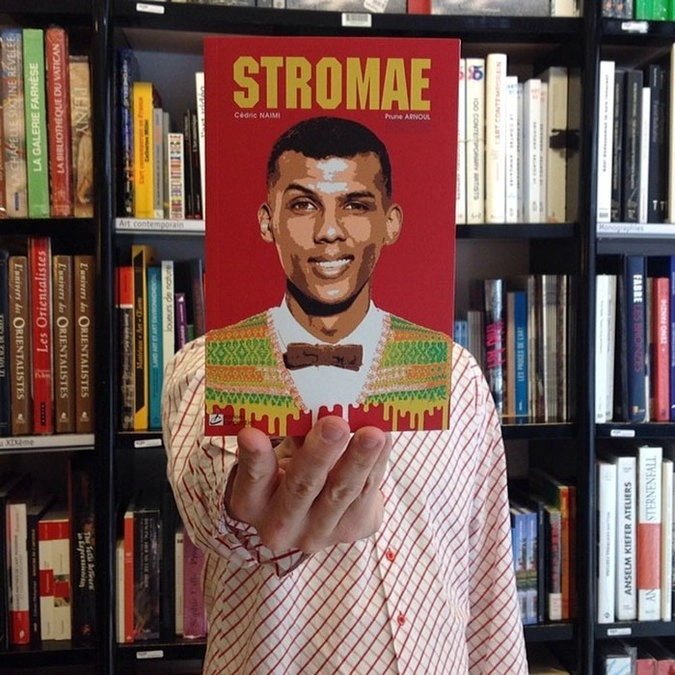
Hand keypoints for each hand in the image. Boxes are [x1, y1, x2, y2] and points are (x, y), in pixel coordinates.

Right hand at [227, 416, 391, 553]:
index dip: (254, 458)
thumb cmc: (293, 465)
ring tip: (373, 433)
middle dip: (320, 454)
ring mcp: (318, 533)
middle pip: (301, 487)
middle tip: (335, 424)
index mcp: (252, 503)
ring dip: (359, 459)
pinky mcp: (353, 530)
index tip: (251, 433)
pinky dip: (377, 463)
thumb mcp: (284, 450)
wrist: (317, 507)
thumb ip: (294, 432)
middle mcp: (280, 526)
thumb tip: (315, 398)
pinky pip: (368, 494)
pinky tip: (384, 439)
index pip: (252, 479)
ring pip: (342, 493)